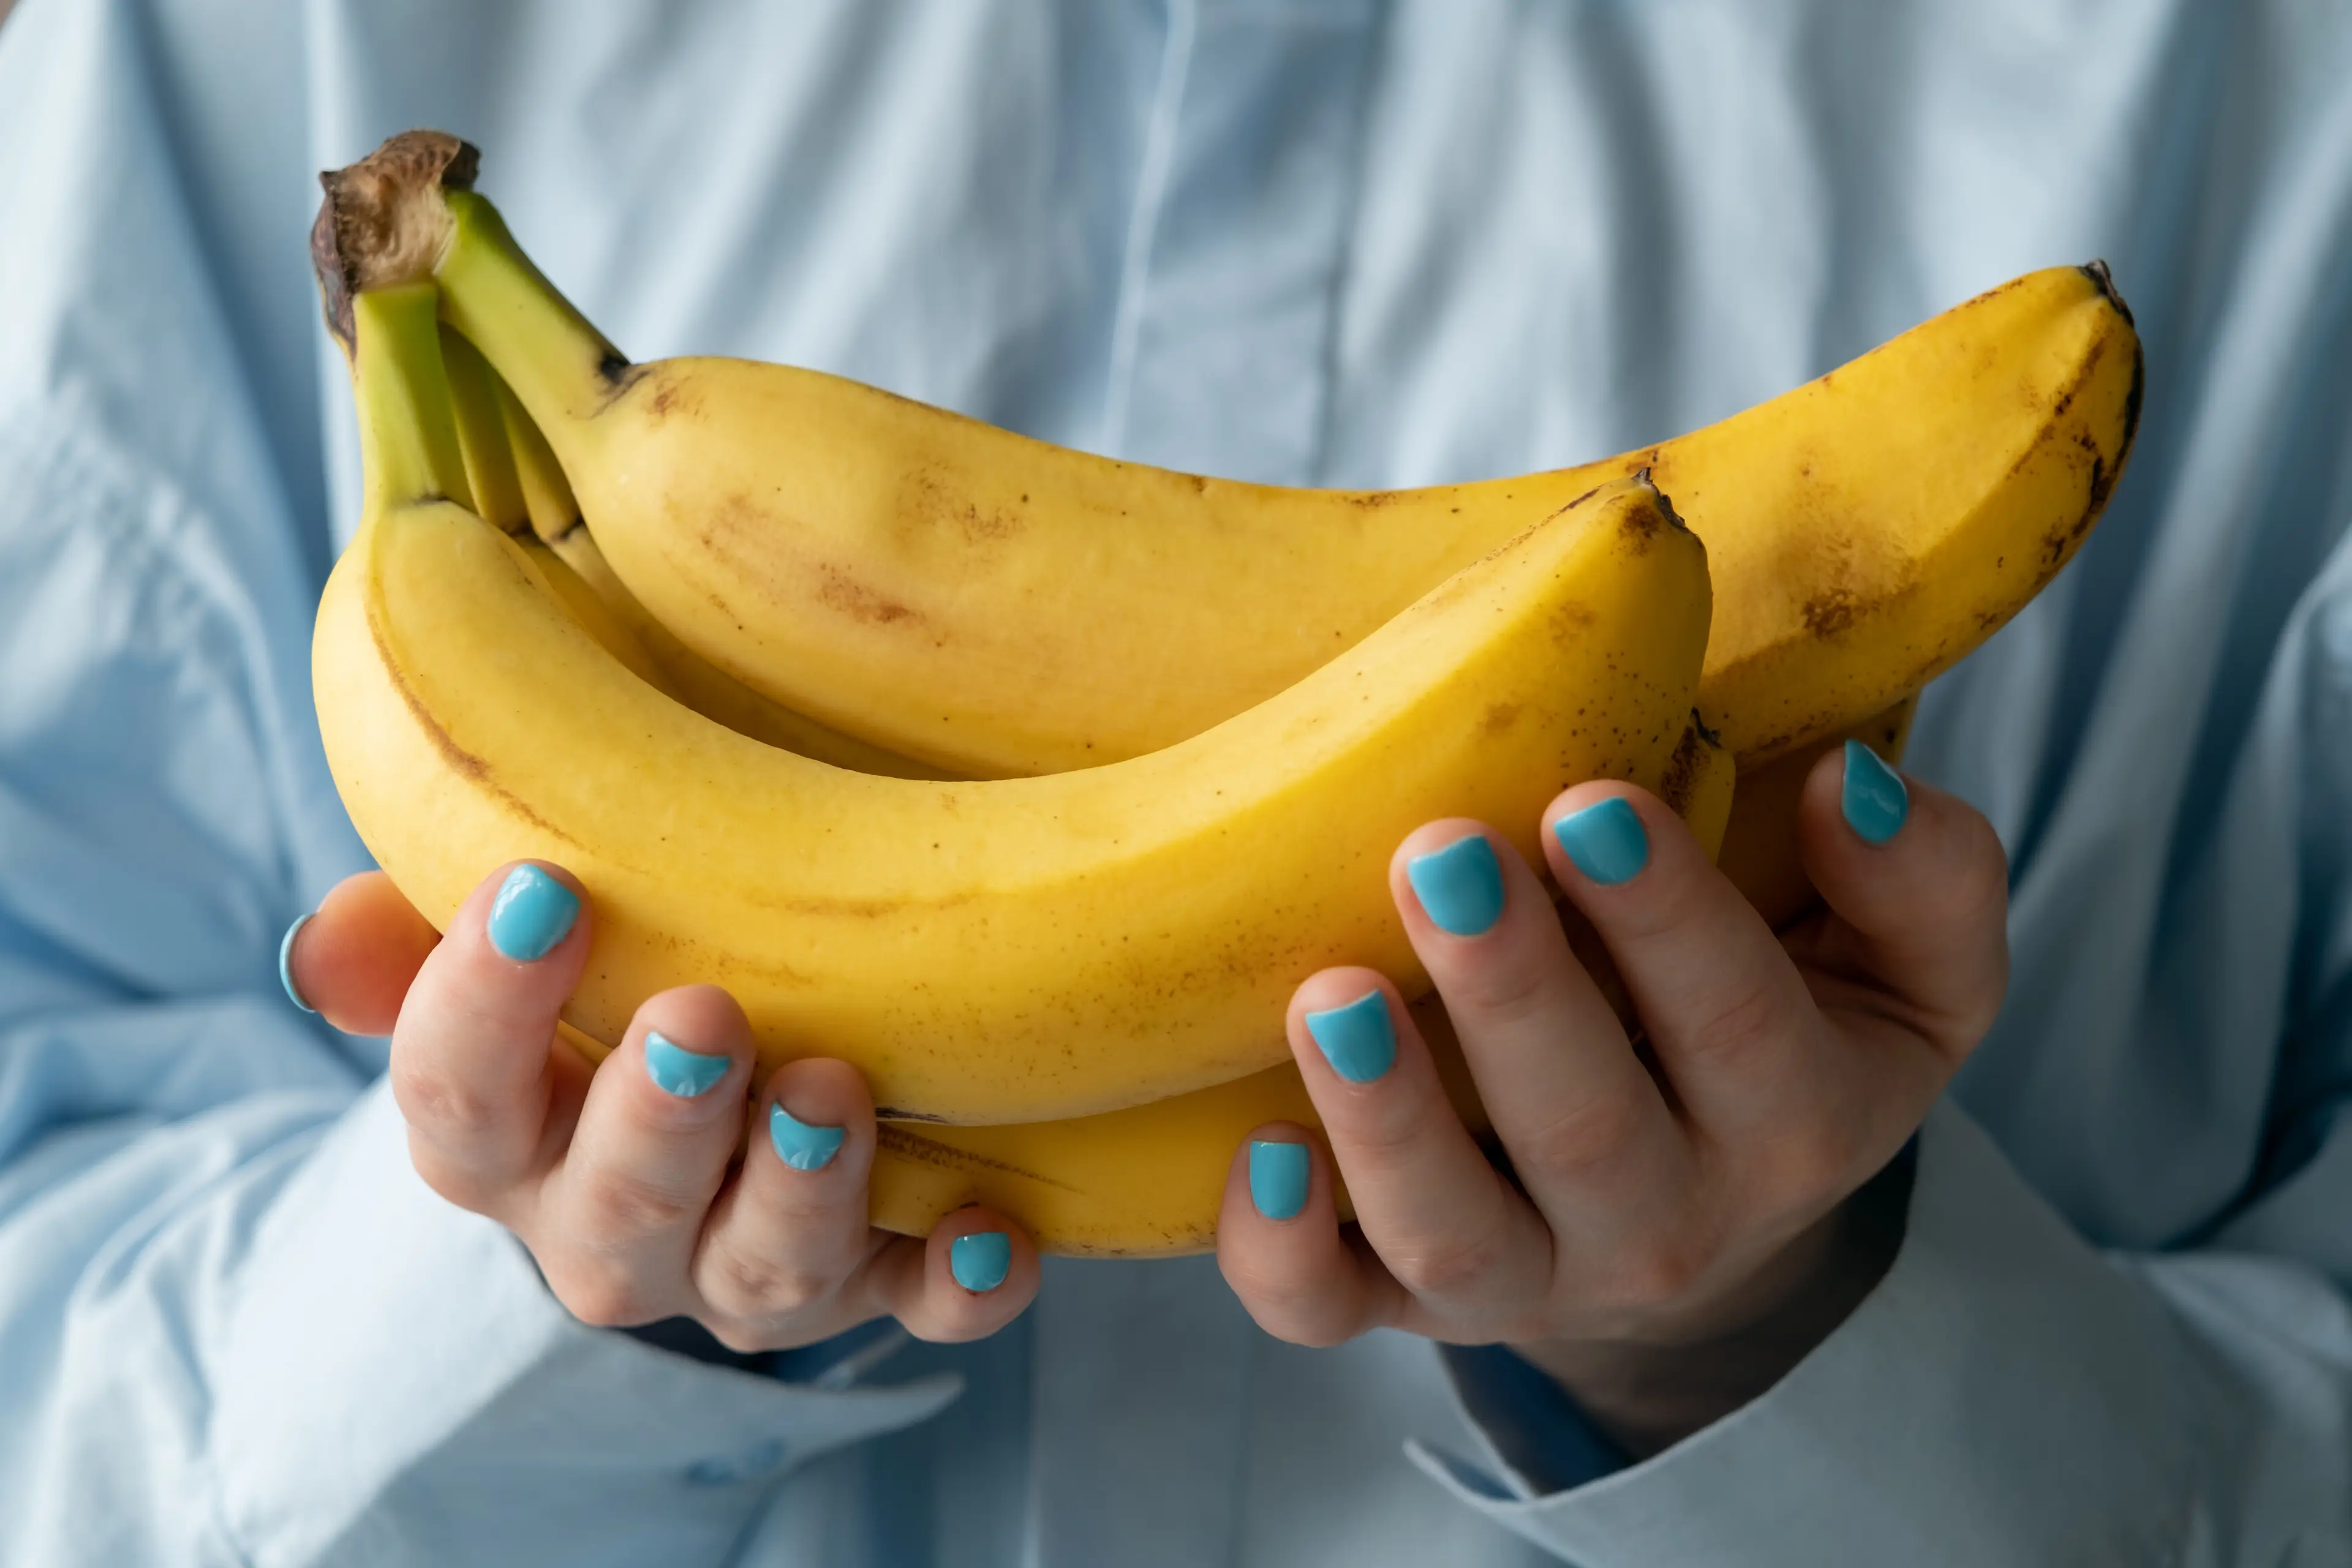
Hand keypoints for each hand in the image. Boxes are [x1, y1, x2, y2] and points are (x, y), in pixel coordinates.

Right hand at [283, 863, 1038, 1350]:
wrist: (719, 1098)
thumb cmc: (599, 989)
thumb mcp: (506, 957)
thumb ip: (414, 937)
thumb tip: (327, 941)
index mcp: (506, 1145)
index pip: (452, 1100)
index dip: (479, 1005)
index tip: (536, 890)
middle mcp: (613, 1231)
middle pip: (616, 1204)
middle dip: (659, 1116)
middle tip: (701, 1015)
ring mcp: (746, 1267)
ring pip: (763, 1269)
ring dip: (800, 1186)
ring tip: (833, 1086)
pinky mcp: (875, 1284)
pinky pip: (922, 1308)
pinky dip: (959, 1283)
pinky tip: (999, 1229)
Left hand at [1215, 744, 2006, 1455]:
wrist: (1709, 1209)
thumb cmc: (1792, 1031)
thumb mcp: (1912, 973)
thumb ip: (1924, 881)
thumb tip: (1846, 786)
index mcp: (1790, 1119)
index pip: (1735, 1020)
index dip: (1664, 914)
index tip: (1586, 801)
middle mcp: (1663, 1224)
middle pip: (1585, 1129)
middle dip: (1511, 992)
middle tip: (1440, 857)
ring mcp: (1525, 1275)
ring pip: (1452, 1231)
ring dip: (1385, 1119)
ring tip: (1329, 995)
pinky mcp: (1403, 1298)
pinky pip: (1331, 1311)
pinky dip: (1282, 1252)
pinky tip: (1251, 1154)